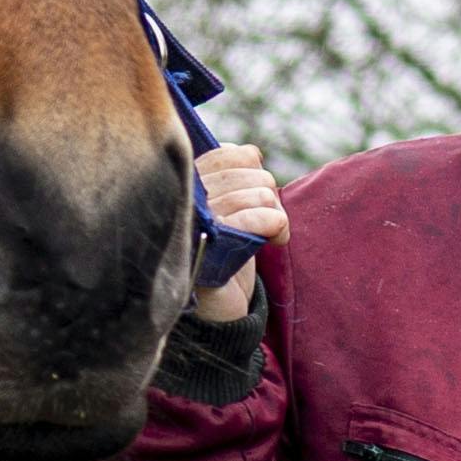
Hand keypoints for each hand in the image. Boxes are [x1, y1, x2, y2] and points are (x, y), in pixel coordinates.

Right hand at [195, 137, 281, 318]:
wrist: (217, 308)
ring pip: (259, 192)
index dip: (251, 167)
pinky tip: (277, 241)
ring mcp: (195, 223)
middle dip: (267, 193)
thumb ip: (232, 175)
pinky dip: (277, 225)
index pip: (227, 154)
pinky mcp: (213, 248)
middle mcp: (183, 198)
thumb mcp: (227, 207)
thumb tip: (251, 152)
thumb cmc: (223, 253)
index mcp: (183, 184)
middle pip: (247, 171)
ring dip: (275, 213)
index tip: (255, 193)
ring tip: (270, 233)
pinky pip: (259, 217)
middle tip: (266, 219)